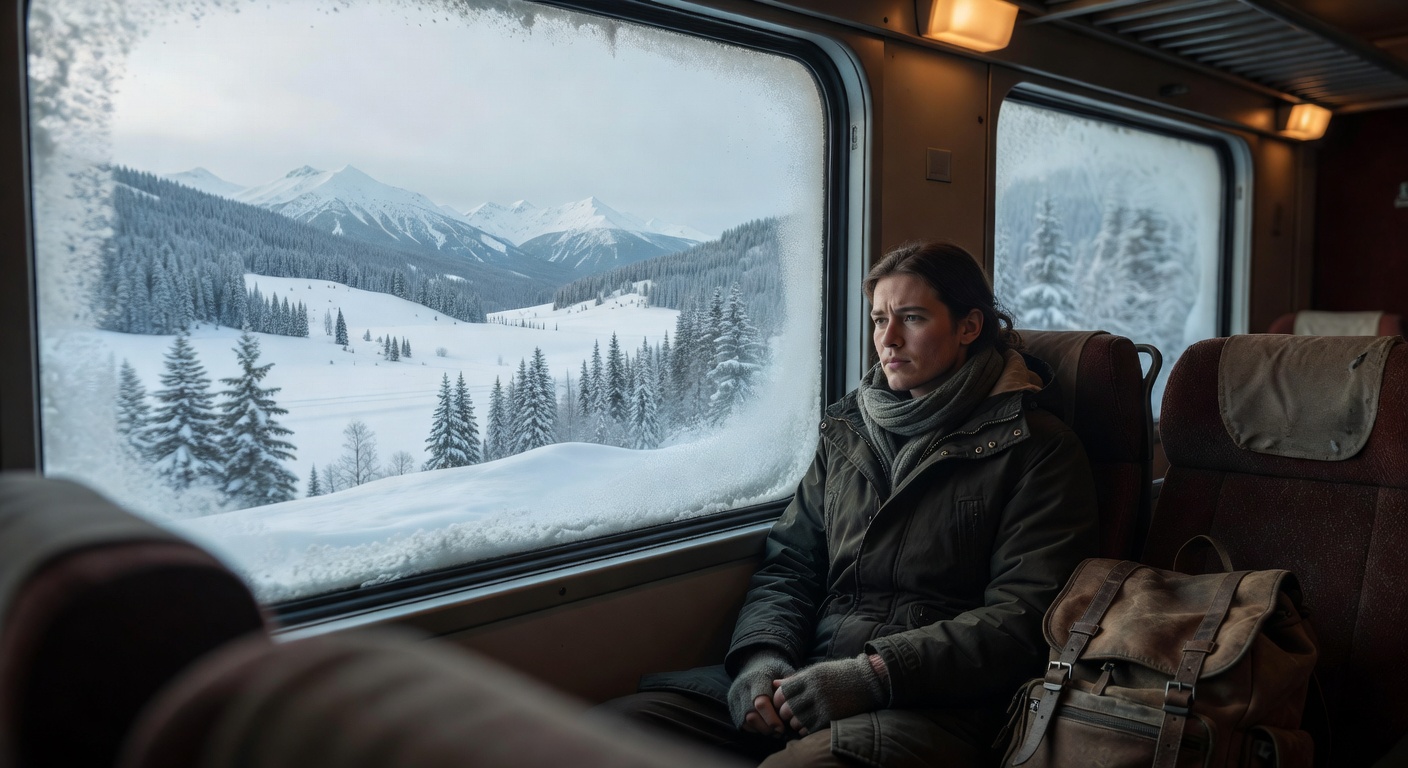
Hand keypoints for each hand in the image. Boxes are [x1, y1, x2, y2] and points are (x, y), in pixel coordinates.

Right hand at [726, 649, 794, 733]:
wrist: (754, 661)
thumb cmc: (773, 669)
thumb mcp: (783, 670)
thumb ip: (790, 683)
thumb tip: (794, 698)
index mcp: (757, 678)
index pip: (761, 703)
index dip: (772, 719)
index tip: (783, 728)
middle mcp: (742, 688)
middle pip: (751, 716)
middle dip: (767, 728)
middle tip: (780, 732)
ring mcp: (735, 697)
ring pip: (745, 721)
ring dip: (761, 730)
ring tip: (774, 732)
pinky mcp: (732, 705)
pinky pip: (742, 723)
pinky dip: (754, 729)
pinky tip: (765, 727)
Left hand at [772, 654, 887, 733]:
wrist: (869, 680)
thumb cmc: (841, 674)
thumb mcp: (817, 670)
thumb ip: (796, 678)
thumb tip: (775, 684)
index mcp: (810, 677)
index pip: (784, 692)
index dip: (780, 700)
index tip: (783, 703)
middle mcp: (815, 691)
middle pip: (788, 708)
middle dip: (785, 714)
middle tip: (789, 715)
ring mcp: (824, 705)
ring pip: (797, 721)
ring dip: (795, 723)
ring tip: (800, 720)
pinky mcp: (832, 717)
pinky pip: (811, 729)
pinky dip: (806, 730)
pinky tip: (809, 726)